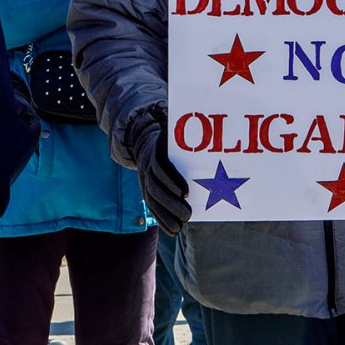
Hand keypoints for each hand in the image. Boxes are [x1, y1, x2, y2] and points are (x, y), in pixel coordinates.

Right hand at [130, 107, 191, 233]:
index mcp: (154, 152)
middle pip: (155, 187)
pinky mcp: (147, 191)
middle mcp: (146, 167)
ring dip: (166, 215)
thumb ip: (182, 125)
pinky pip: (152, 207)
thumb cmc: (170, 135)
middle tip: (189, 214)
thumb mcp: (173, 127)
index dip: (172, 180)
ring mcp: (145, 180)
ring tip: (180, 227)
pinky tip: (174, 231)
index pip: (160, 167)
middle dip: (171, 203)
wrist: (145, 140)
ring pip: (152, 200)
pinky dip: (162, 220)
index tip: (186, 191)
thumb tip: (199, 113)